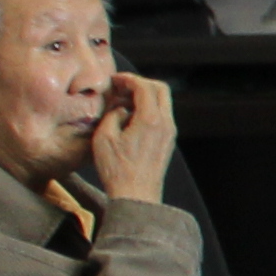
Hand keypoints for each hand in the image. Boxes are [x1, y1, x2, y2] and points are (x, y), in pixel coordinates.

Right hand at [85, 70, 177, 206]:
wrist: (136, 196)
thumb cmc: (117, 169)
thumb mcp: (105, 137)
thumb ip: (113, 114)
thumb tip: (122, 107)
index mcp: (151, 119)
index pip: (144, 86)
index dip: (128, 79)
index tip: (114, 80)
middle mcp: (166, 123)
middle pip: (161, 89)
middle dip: (141, 83)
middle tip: (121, 87)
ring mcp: (170, 133)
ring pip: (163, 102)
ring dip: (145, 96)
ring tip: (123, 102)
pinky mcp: (168, 142)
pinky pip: (162, 116)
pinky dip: (149, 109)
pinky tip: (131, 116)